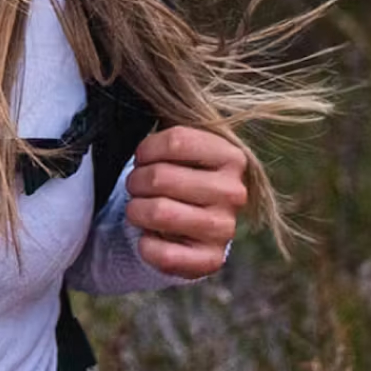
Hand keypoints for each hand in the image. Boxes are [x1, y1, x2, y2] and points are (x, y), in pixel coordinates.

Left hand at [122, 125, 248, 278]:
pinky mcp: (211, 260)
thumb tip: (148, 111)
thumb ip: (169, 132)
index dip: (146, 150)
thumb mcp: (178, 148)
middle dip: (135, 182)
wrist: (182, 226)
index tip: (143, 159)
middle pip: (160, 176)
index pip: (177, 140)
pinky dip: (145, 245)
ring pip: (158, 212)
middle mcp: (235, 192)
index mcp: (231, 157)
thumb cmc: (174, 178)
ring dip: (136, 210)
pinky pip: (163, 253)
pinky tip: (149, 238)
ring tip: (140, 209)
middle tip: (137, 187)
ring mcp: (225, 228)